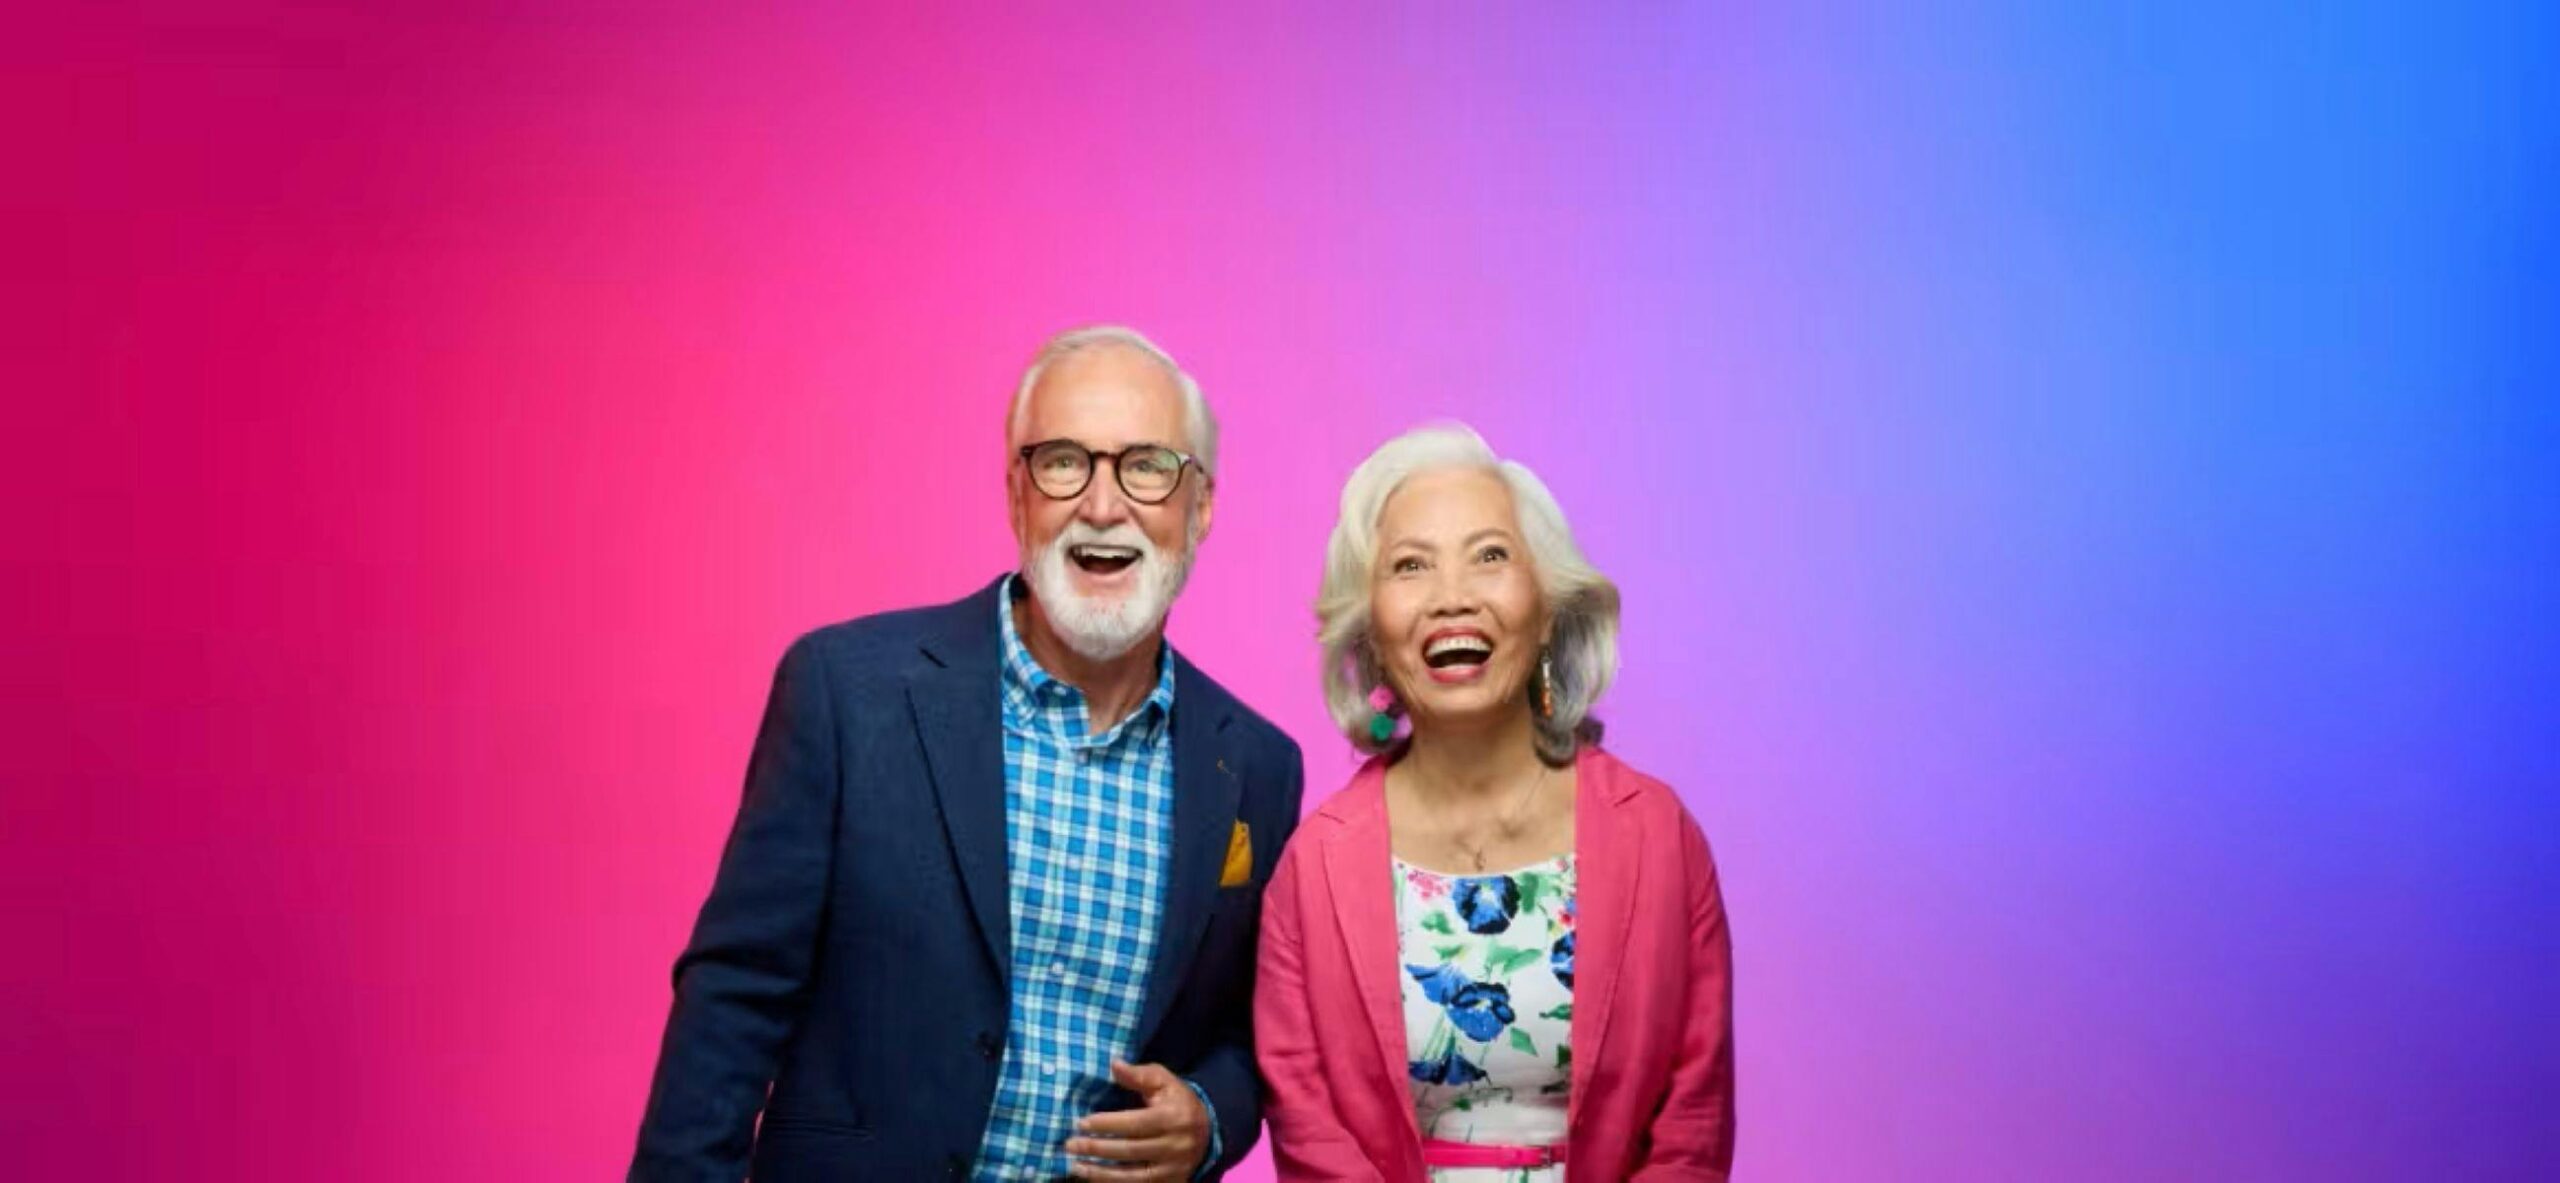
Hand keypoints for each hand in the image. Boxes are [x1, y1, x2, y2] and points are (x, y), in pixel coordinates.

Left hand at [1063, 1059, 1210, 1180]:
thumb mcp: (1163, 1081)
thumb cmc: (1177, 1101)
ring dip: (1101, 1173)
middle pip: (1131, 1151)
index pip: (1135, 1123)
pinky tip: (1094, 1179)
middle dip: (1097, 1148)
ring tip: (1075, 1167)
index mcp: (1174, 1118)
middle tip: (1070, 1144)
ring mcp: (1173, 1169)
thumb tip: (1114, 1064)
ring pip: (1133, 1176)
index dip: (1107, 1124)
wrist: (1208, 1129)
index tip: (1081, 1123)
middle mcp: (1175, 1146)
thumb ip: (1138, 1074)